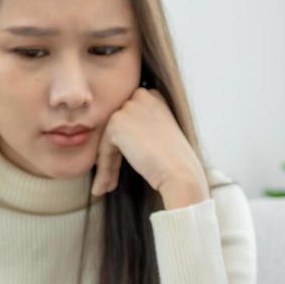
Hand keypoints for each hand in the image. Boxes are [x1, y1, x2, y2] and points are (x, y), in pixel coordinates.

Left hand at [92, 87, 207, 209]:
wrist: (180, 173)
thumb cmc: (176, 162)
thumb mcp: (160, 136)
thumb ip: (141, 130)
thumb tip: (119, 140)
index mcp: (154, 97)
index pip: (130, 120)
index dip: (124, 146)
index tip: (122, 167)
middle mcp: (141, 96)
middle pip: (117, 129)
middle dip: (112, 157)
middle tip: (109, 181)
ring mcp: (129, 107)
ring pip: (108, 140)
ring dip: (106, 166)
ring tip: (106, 187)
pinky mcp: (117, 122)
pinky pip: (104, 149)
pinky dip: (104, 169)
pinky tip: (103, 187)